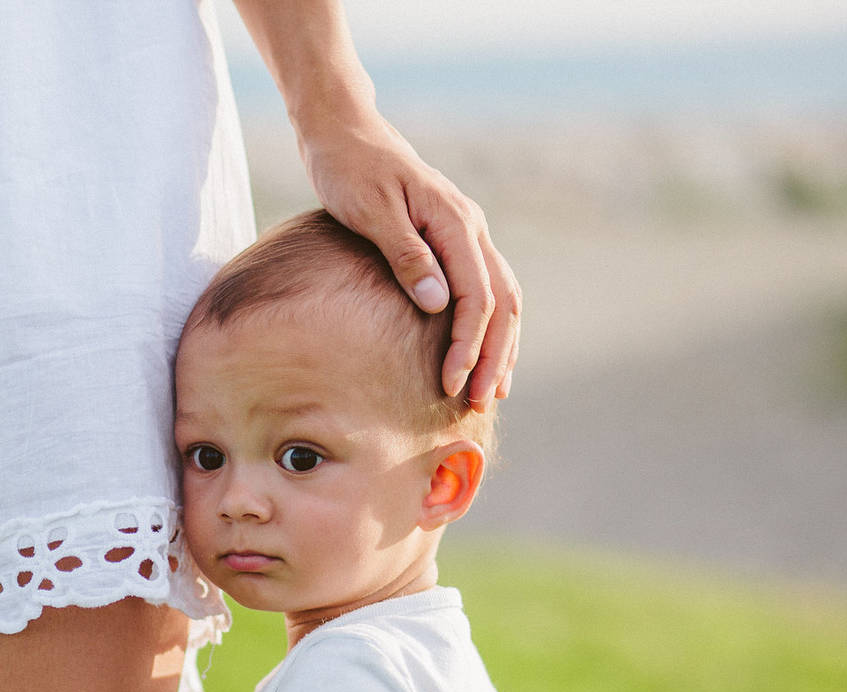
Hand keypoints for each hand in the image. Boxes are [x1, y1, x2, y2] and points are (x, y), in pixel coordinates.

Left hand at [298, 112, 521, 405]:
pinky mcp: (451, 239)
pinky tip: (479, 352)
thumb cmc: (348, 169)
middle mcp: (470, 227)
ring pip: (502, 296)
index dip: (468, 345)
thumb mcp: (370, 210)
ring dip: (500, 345)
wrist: (345, 133)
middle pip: (502, 302)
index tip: (450, 384)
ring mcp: (465, 231)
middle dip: (495, 355)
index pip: (476, 297)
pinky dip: (487, 324)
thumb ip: (405, 255)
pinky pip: (484, 287)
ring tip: (492, 389)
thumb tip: (438, 304)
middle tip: (482, 403)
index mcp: (454, 221)